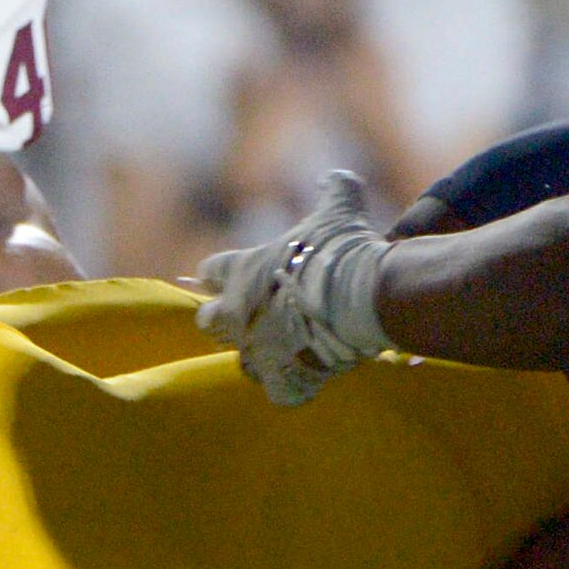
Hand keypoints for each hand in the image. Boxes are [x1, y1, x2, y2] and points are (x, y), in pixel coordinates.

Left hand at [194, 172, 394, 406]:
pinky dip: (293, 387)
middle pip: (208, 322)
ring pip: (242, 362)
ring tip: (287, 350)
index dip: (220, 273)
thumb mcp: (340, 208)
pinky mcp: (280, 381)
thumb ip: (333, 189)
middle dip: (223, 320)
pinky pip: (278, 392)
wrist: (361, 297)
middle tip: (251, 317)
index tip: (224, 276)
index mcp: (243, 270)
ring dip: (259, 356)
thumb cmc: (343, 250)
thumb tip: (335, 177)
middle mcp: (237, 314)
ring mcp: (255, 352)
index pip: (211, 270)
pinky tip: (310, 378)